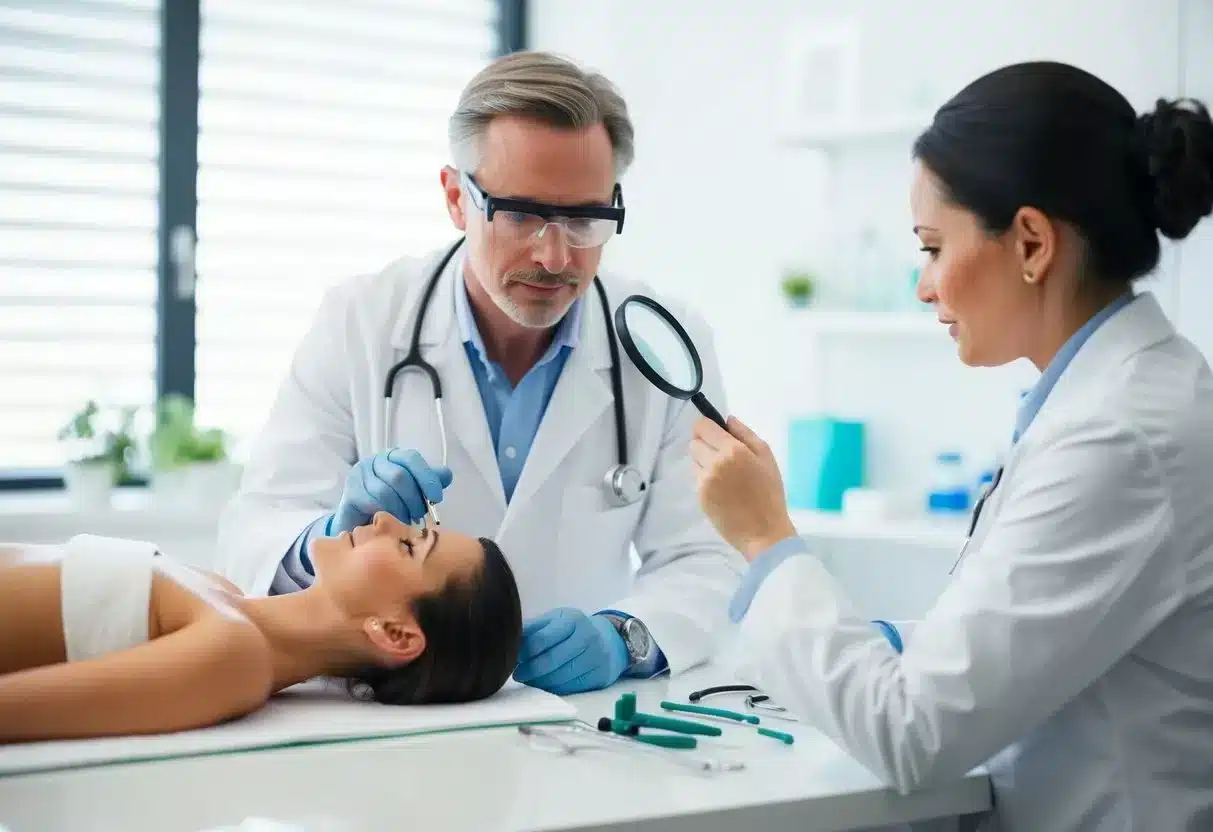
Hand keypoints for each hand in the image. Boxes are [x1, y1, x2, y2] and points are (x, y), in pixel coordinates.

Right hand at [330, 449, 452, 532]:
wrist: (361, 522)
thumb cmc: (392, 504)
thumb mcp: (414, 491)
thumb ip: (429, 481)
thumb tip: (446, 475)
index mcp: (393, 456)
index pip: (411, 458)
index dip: (426, 478)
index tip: (436, 498)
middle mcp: (374, 461)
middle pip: (399, 476)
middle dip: (414, 499)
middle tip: (418, 515)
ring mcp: (359, 476)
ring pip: (385, 492)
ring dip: (401, 510)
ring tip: (406, 520)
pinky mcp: (350, 494)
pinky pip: (372, 504)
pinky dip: (387, 515)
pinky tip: (392, 522)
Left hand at [512, 608, 628, 694]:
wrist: (611, 640)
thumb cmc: (576, 629)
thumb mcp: (557, 620)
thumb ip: (534, 628)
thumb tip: (511, 638)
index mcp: (572, 620)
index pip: (542, 639)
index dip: (524, 652)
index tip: (513, 658)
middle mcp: (587, 637)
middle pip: (551, 660)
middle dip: (530, 669)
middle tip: (518, 674)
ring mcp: (595, 658)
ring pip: (560, 677)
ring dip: (539, 681)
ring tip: (529, 679)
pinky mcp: (599, 676)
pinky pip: (570, 687)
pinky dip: (553, 688)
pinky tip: (545, 684)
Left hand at [690, 416, 797, 560]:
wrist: (764, 531)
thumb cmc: (770, 492)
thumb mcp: (766, 456)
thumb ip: (745, 434)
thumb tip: (727, 419)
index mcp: (732, 450)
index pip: (702, 426)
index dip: (707, 427)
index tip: (715, 433)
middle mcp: (714, 463)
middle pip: (694, 442)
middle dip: (706, 444)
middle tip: (723, 455)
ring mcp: (704, 481)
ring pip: (693, 460)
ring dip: (704, 461)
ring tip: (724, 474)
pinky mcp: (699, 496)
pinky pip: (696, 478)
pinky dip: (705, 478)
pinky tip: (722, 488)